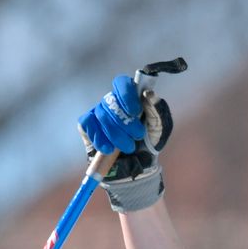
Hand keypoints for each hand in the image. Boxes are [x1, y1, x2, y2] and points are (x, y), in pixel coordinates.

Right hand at [77, 58, 185, 211]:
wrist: (137, 166)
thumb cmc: (149, 142)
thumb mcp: (160, 128)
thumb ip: (157, 110)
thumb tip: (149, 94)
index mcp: (130, 97)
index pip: (122, 83)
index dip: (126, 94)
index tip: (135, 112)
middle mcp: (112, 102)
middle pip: (112, 102)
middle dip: (126, 122)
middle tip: (137, 136)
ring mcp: (98, 113)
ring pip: (101, 116)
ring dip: (116, 134)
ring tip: (127, 147)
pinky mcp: (87, 126)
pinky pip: (87, 124)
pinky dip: (98, 138)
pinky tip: (108, 149)